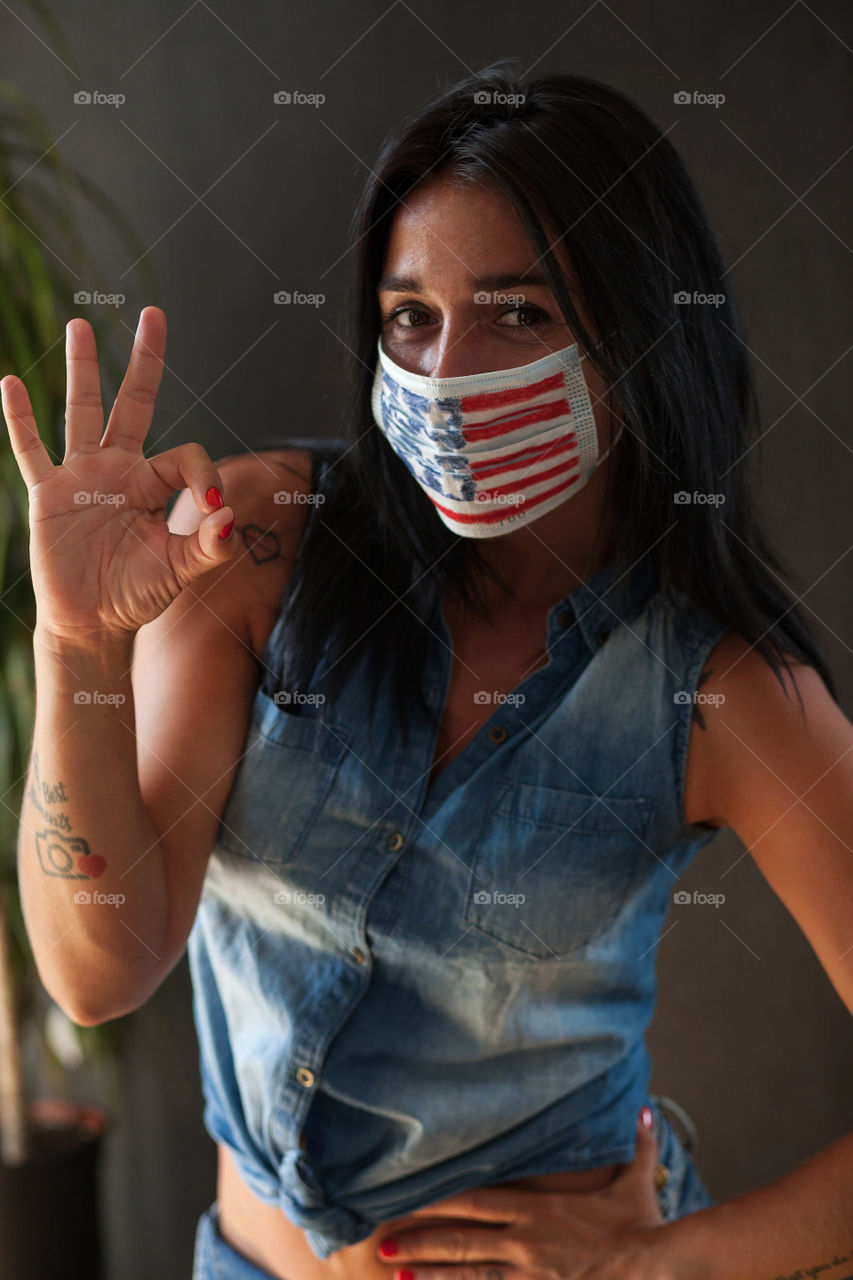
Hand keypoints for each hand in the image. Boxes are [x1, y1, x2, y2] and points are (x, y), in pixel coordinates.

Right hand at [1, 306, 237, 643]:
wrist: (92, 623)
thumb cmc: (137, 594)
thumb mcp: (180, 571)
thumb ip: (208, 545)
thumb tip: (230, 515)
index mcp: (153, 484)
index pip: (184, 456)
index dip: (203, 475)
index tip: (214, 506)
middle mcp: (118, 470)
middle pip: (132, 403)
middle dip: (144, 362)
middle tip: (152, 314)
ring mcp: (80, 477)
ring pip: (82, 411)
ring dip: (84, 369)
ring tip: (82, 322)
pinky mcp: (48, 494)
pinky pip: (31, 450)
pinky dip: (21, 418)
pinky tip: (10, 382)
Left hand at [375, 1111, 663, 1278]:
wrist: (655, 1268)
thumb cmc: (644, 1226)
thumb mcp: (637, 1180)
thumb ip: (638, 1142)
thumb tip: (645, 1106)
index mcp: (538, 1207)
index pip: (477, 1197)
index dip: (440, 1197)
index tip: (410, 1195)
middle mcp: (524, 1238)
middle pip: (460, 1235)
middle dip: (419, 1237)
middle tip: (382, 1241)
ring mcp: (528, 1272)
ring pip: (467, 1271)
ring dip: (430, 1270)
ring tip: (395, 1271)